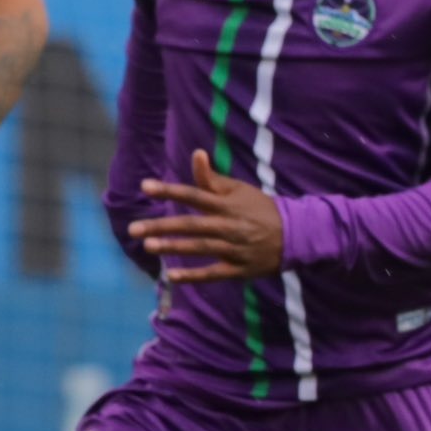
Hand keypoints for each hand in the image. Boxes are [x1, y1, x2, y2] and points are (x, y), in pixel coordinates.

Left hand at [130, 148, 283, 283]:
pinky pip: (214, 273)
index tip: (145, 187)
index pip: (195, 194)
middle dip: (162, 226)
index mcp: (228, 204)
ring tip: (149, 246)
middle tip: (134, 229)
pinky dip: (194, 276)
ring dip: (174, 247)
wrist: (296, 235)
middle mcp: (229, 225)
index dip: (170, 191)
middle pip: (191, 224)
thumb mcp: (240, 190)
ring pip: (200, 248)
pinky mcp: (240, 269)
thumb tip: (196, 154)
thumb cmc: (261, 209)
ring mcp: (234, 248)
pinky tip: (172, 276)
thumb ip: (213, 178)